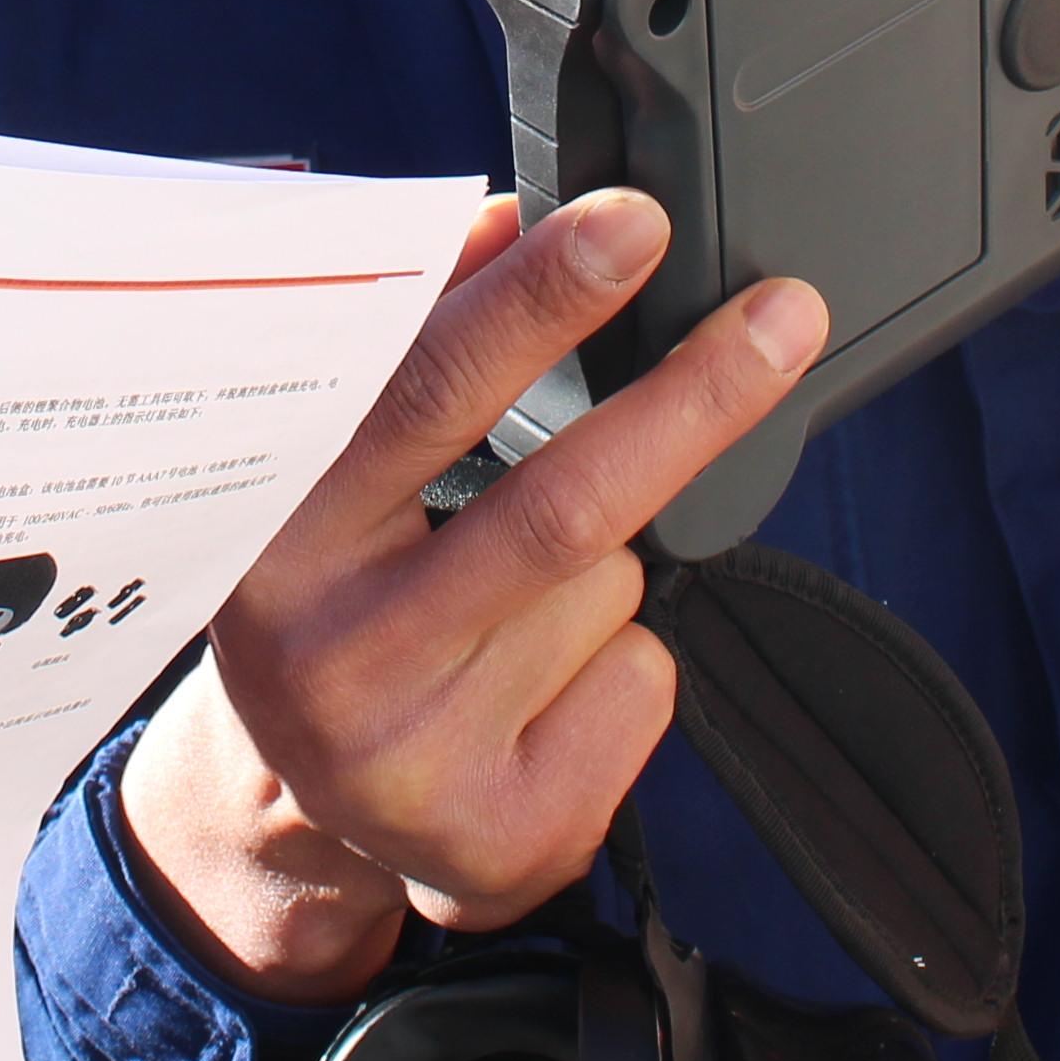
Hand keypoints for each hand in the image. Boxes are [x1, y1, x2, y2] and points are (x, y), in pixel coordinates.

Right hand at [116, 190, 821, 1005]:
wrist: (293, 810)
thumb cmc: (336, 591)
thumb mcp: (333, 474)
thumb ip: (407, 347)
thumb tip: (503, 223)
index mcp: (276, 532)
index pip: (423, 393)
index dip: (536, 302)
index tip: (634, 226)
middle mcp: (330, 653)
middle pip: (560, 504)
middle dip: (690, 400)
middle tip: (783, 314)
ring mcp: (412, 758)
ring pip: (609, 591)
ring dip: (611, 564)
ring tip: (510, 604)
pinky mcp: (493, 837)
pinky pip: (638, 684)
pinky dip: (622, 660)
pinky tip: (537, 690)